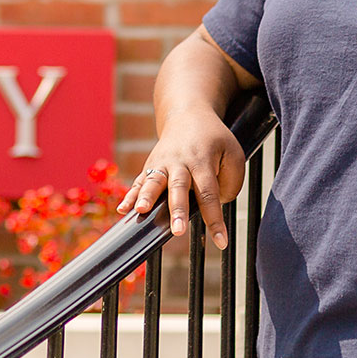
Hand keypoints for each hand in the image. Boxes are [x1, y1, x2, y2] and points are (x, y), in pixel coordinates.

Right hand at [114, 111, 245, 249]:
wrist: (188, 115)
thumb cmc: (215, 140)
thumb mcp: (234, 154)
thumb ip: (230, 182)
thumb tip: (214, 207)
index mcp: (203, 160)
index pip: (210, 194)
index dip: (215, 219)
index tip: (221, 242)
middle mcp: (180, 162)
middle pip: (179, 188)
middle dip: (178, 210)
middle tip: (178, 231)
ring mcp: (162, 163)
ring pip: (154, 181)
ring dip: (147, 197)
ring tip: (141, 211)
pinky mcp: (151, 166)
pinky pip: (139, 181)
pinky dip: (130, 195)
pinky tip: (122, 211)